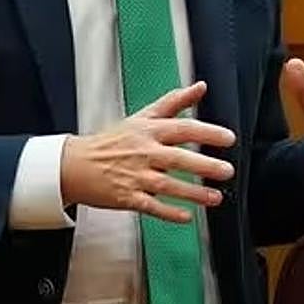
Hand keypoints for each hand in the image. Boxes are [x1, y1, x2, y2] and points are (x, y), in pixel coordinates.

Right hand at [60, 83, 235, 223]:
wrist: (74, 164)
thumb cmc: (112, 140)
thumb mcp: (143, 116)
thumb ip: (174, 102)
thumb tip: (201, 87)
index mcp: (149, 131)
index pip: (183, 129)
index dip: (207, 132)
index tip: (229, 139)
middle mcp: (144, 152)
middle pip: (178, 158)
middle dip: (204, 165)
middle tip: (227, 171)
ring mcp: (134, 176)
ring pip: (167, 185)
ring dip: (192, 192)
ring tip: (215, 197)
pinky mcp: (126, 197)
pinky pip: (150, 206)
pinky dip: (167, 212)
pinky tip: (186, 216)